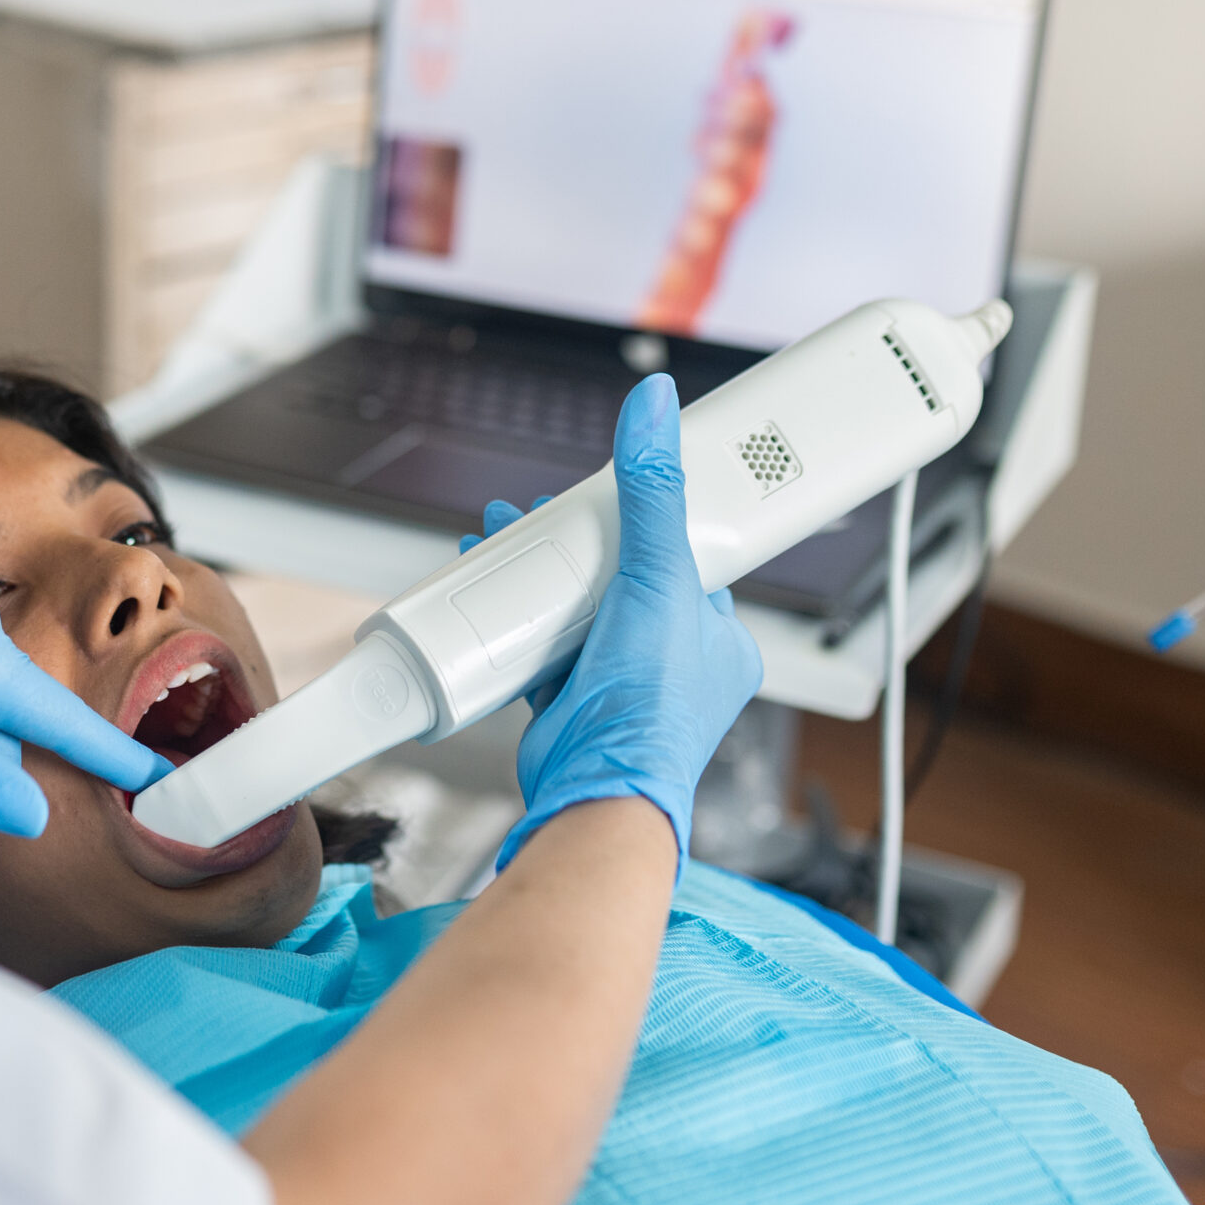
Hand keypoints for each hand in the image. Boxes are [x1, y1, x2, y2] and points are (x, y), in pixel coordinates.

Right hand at [492, 375, 760, 871]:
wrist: (594, 792)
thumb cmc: (648, 709)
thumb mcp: (658, 579)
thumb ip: (654, 493)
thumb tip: (657, 412)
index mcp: (717, 637)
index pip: (691, 555)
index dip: (653, 515)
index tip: (621, 484)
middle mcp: (672, 660)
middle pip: (624, 574)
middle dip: (581, 536)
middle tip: (553, 504)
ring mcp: (618, 679)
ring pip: (578, 604)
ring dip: (541, 567)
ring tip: (507, 529)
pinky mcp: (569, 696)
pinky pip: (539, 642)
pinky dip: (513, 612)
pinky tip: (487, 582)